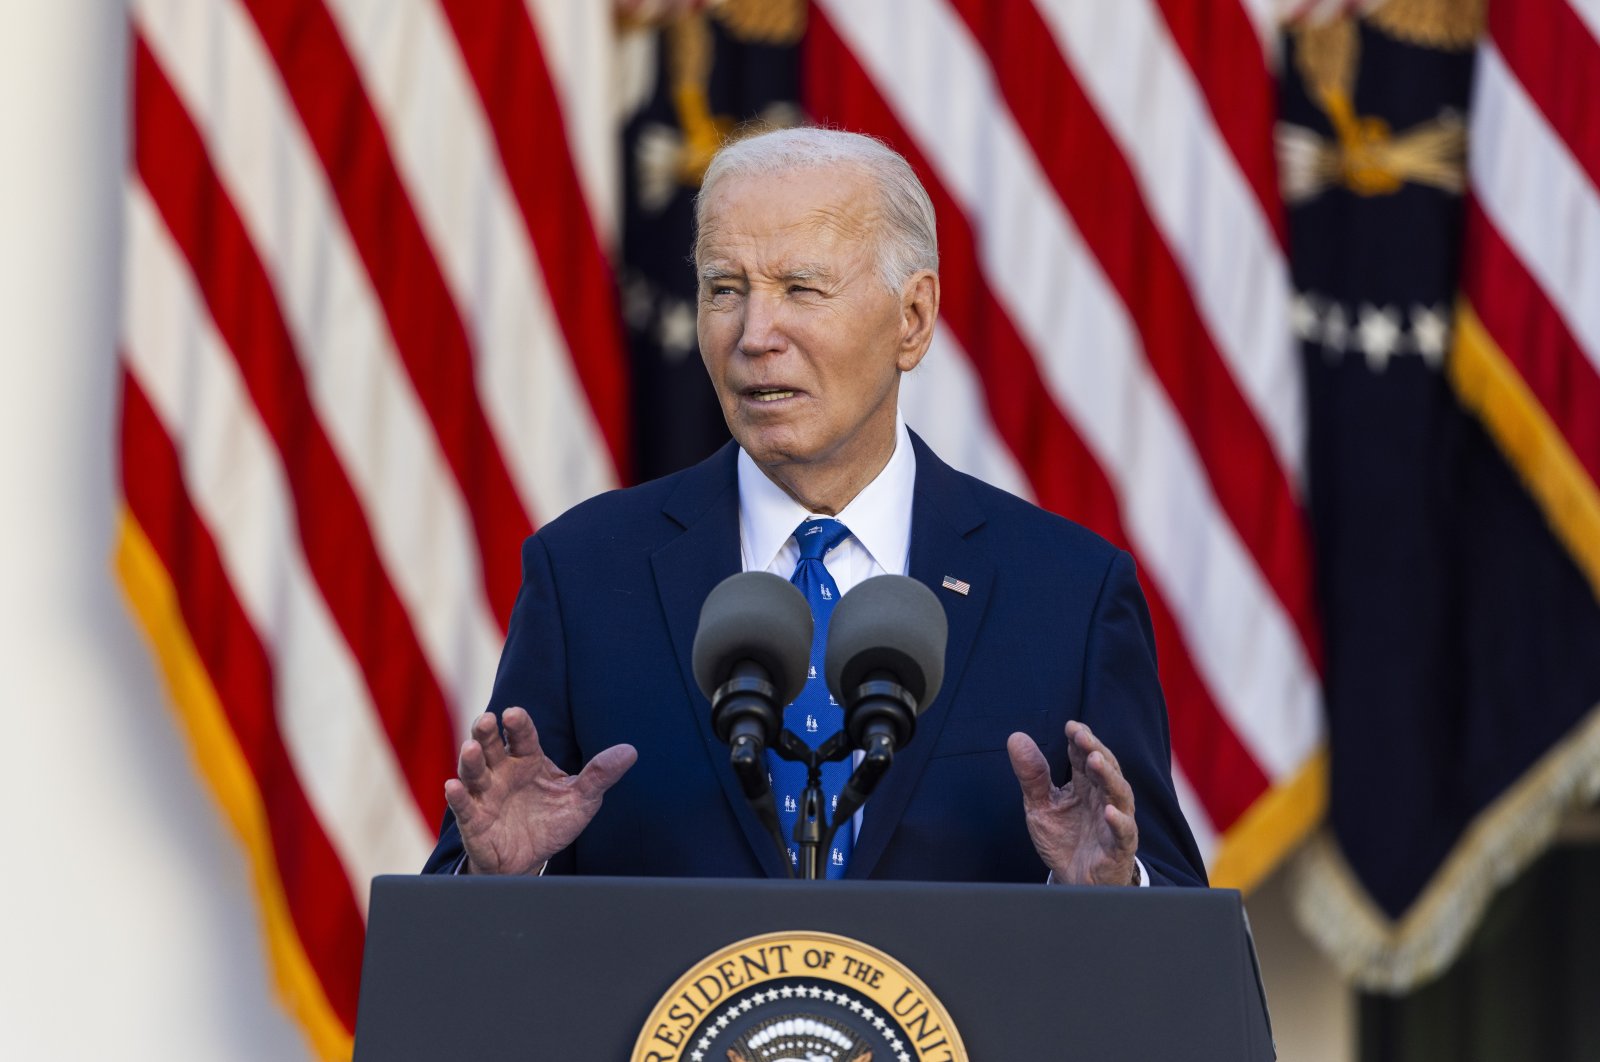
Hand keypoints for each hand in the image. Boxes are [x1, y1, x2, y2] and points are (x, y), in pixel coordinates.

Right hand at [443, 707, 636, 874]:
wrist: (530, 861)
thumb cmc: (551, 821)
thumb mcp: (581, 799)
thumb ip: (600, 775)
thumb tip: (630, 751)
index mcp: (527, 759)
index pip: (522, 736)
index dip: (517, 724)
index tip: (513, 713)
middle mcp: (502, 771)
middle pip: (490, 746)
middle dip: (485, 732)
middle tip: (485, 720)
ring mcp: (485, 794)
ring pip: (473, 772)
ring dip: (470, 760)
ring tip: (471, 749)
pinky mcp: (473, 820)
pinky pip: (463, 806)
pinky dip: (457, 797)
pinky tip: (453, 787)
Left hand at [1007, 721, 1137, 885]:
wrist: (1073, 880)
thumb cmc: (1063, 839)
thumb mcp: (1040, 805)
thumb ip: (1032, 775)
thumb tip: (1016, 737)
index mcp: (1084, 785)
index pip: (1084, 755)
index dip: (1080, 739)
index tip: (1070, 726)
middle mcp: (1103, 797)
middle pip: (1105, 768)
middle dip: (1094, 750)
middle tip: (1082, 736)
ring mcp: (1114, 821)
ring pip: (1119, 794)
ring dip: (1108, 776)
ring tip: (1095, 761)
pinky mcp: (1119, 847)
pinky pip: (1124, 832)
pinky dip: (1119, 821)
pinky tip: (1109, 811)